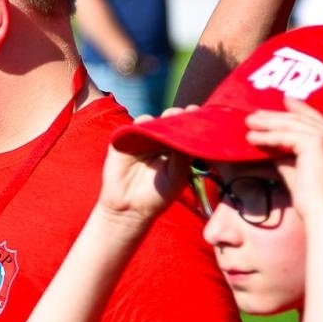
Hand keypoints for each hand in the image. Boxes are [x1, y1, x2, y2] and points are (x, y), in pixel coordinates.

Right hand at [100, 108, 195, 226]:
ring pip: (151, 123)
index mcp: (175, 149)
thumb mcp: (177, 177)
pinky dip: (140, 124)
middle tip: (184, 112)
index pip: (184, 131)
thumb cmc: (157, 196)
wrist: (129, 209)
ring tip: (169, 116)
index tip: (199, 113)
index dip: (192, 121)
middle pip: (169, 123)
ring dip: (160, 118)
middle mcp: (158, 142)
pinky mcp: (123, 142)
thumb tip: (188, 135)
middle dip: (177, 115)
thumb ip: (183, 158)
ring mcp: (140, 140)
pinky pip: (131, 129)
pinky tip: (146, 122)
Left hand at [243, 98, 322, 224]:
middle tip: (257, 113)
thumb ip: (289, 158)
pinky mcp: (318, 144)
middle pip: (305, 120)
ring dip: (268, 123)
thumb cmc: (315, 205)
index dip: (301, 111)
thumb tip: (272, 149)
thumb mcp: (301, 174)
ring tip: (249, 123)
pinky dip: (268, 136)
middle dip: (278, 115)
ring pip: (294, 125)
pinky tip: (252, 138)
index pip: (319, 122)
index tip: (286, 102)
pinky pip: (287, 135)